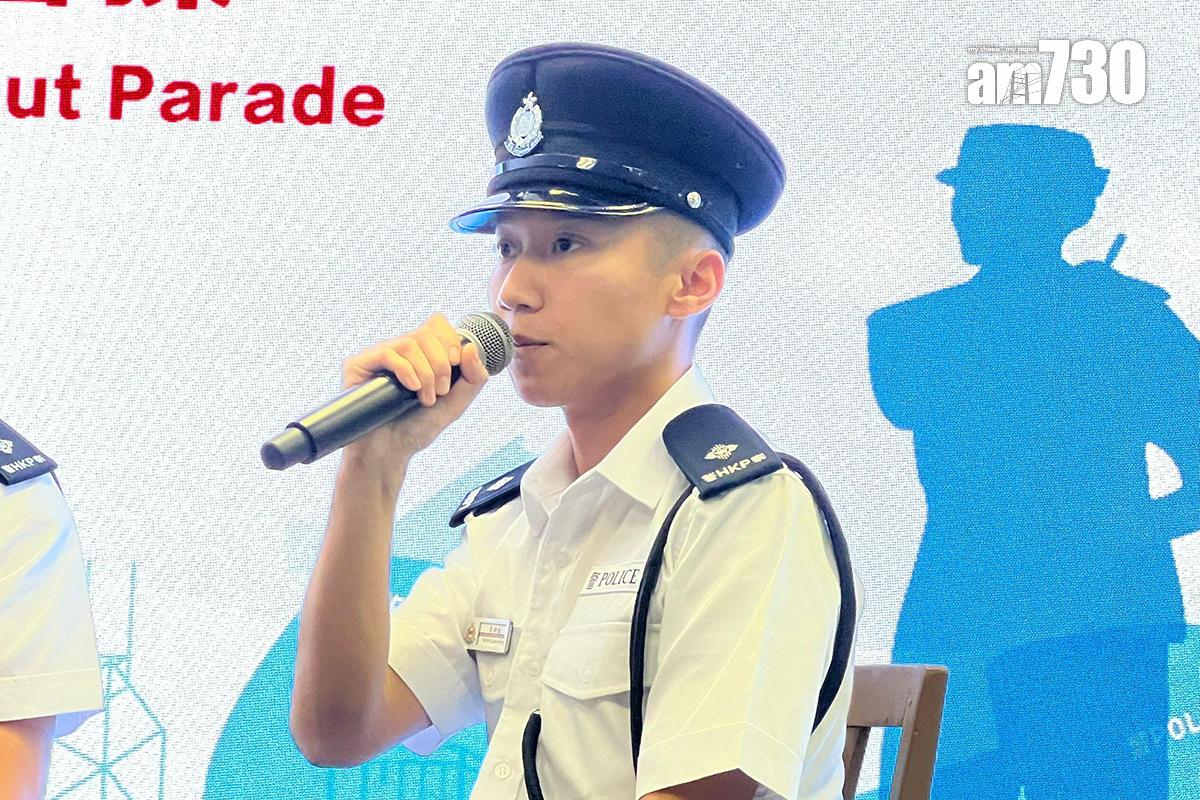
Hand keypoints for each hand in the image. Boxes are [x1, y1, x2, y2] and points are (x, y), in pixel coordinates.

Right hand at [339, 313, 490, 475]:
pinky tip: (411, 389)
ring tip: (425, 399)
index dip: (450, 340)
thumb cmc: (417, 429)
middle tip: (439, 393)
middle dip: (441, 365)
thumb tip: (471, 347)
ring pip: (410, 343)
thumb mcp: (455, 404)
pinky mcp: (357, 365)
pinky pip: (387, 353)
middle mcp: (397, 351)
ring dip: (426, 373)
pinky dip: (407, 371)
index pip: (436, 324)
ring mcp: (376, 356)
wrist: (389, 453)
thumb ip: (473, 378)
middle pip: (426, 333)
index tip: (455, 364)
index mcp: (419, 354)